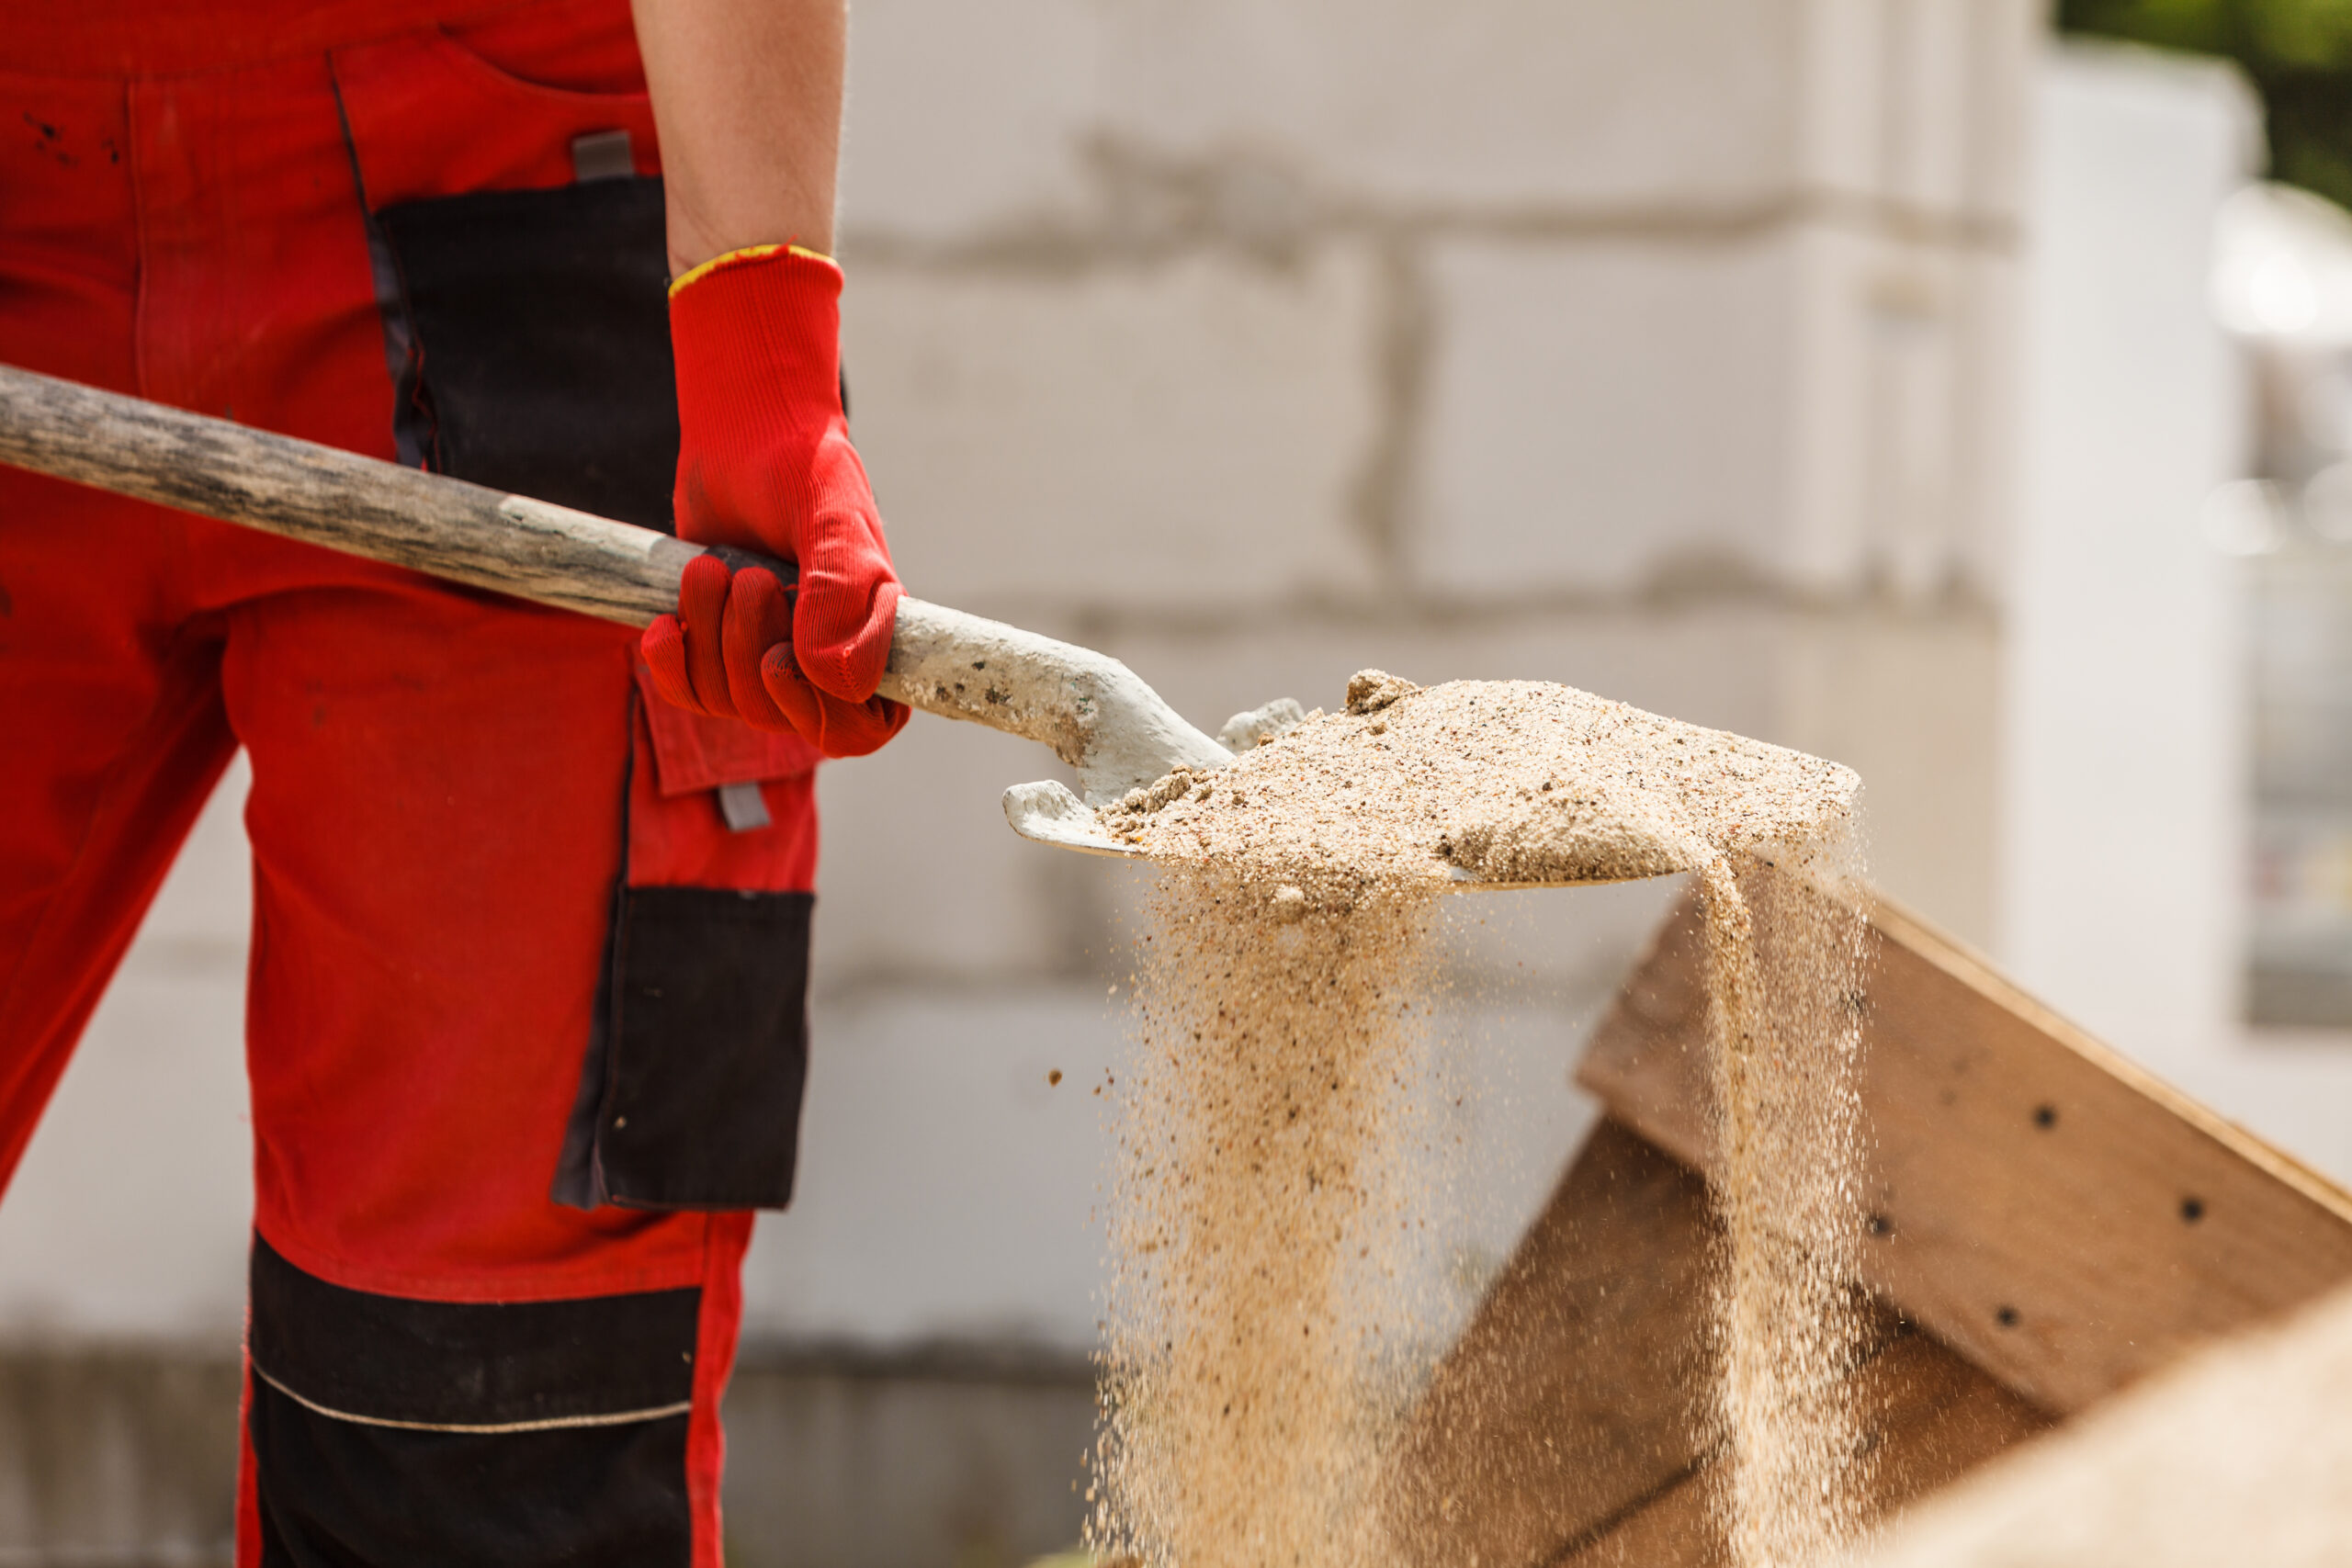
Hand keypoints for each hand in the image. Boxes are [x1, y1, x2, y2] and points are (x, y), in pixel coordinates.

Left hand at [639, 245, 907, 757]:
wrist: (743, 432)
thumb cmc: (802, 467)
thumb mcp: (831, 517)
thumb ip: (843, 592)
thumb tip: (836, 679)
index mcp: (876, 641)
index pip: (859, 730)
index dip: (817, 714)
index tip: (779, 659)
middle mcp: (827, 661)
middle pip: (781, 718)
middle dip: (746, 650)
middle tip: (747, 577)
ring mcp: (769, 658)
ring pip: (730, 704)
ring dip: (708, 638)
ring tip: (709, 569)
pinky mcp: (717, 648)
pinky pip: (689, 695)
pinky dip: (671, 664)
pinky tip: (663, 623)